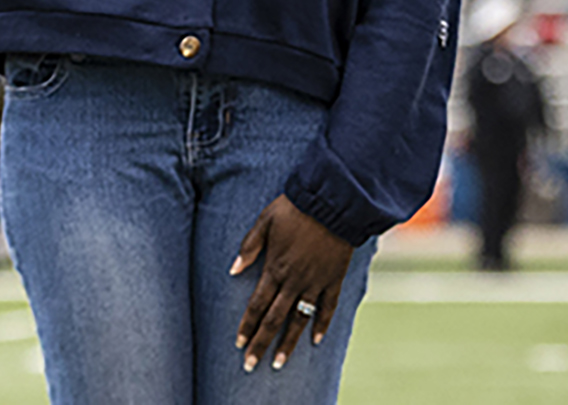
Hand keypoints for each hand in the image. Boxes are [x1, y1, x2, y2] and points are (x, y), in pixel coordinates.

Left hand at [232, 194, 354, 372]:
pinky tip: (316, 340)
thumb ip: (250, 247)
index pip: (257, 305)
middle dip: (261, 343)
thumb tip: (233, 270)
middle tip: (251, 365)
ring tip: (279, 362)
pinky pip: (328, 306)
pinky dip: (322, 324)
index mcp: (275, 268)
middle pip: (275, 319)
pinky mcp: (334, 278)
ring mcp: (315, 281)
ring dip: (288, 342)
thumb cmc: (295, 208)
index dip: (247, 326)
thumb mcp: (265, 220)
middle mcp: (294, 280)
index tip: (239, 344)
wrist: (333, 201)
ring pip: (299, 319)